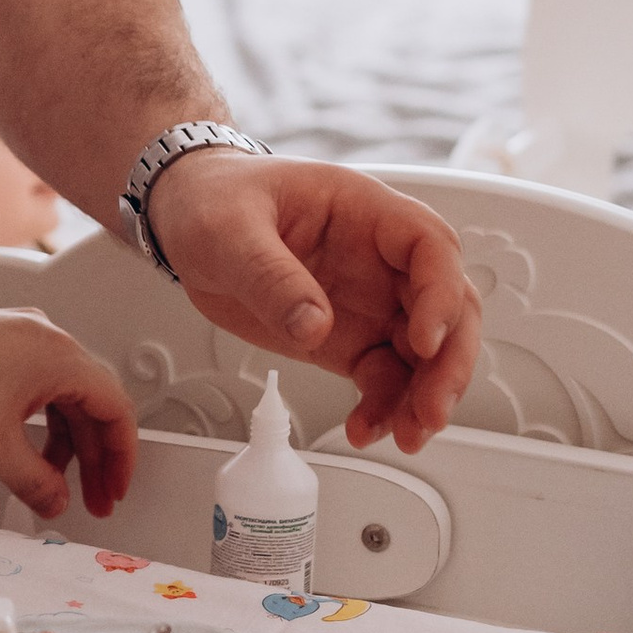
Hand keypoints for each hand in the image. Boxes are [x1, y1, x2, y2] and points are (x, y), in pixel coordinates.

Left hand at [0, 308, 136, 519]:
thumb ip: (35, 482)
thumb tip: (54, 500)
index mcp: (59, 355)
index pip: (115, 408)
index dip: (121, 457)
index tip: (115, 486)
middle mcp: (45, 337)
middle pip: (92, 402)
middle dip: (94, 456)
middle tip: (92, 494)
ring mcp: (20, 335)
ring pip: (63, 394)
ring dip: (65, 441)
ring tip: (53, 481)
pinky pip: (37, 383)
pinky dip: (39, 420)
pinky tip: (27, 449)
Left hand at [141, 152, 479, 452]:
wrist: (184, 220)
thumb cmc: (214, 199)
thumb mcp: (228, 228)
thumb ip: (271, 275)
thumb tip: (315, 325)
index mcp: (363, 211)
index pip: (430, 246)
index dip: (441, 293)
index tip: (425, 339)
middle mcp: (379, 258)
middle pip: (447, 305)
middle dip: (449, 361)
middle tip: (431, 408)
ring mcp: (368, 301)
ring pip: (425, 352)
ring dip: (424, 395)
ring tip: (407, 434)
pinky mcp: (348, 338)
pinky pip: (384, 377)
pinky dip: (385, 407)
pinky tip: (367, 428)